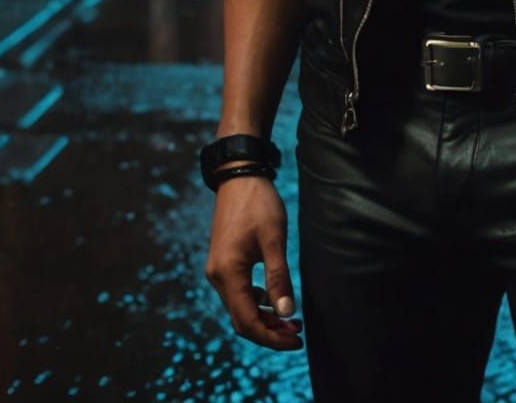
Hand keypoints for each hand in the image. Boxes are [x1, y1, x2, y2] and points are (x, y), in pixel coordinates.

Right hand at [205, 173, 304, 348]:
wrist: (239, 175)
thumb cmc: (258, 204)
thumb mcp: (273, 239)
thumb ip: (278, 276)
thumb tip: (287, 313)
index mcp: (228, 274)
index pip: (247, 322)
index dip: (271, 337)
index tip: (296, 340)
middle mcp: (218, 277)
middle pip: (242, 319)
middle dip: (269, 331)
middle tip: (297, 333)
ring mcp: (218, 270)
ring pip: (240, 307)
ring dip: (264, 317)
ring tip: (291, 320)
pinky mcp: (223, 262)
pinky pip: (238, 293)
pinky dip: (256, 302)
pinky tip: (276, 299)